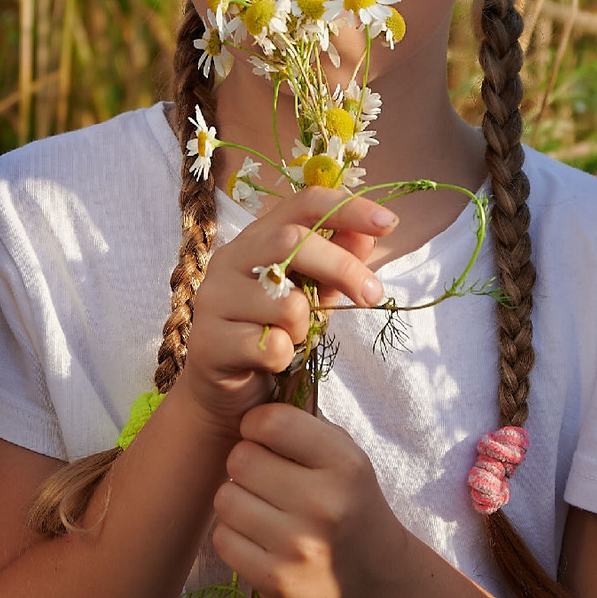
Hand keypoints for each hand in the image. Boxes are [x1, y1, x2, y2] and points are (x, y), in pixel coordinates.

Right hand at [177, 187, 393, 430]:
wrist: (226, 393)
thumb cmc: (272, 334)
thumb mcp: (312, 295)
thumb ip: (335, 265)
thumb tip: (367, 236)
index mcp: (257, 239)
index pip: (302, 204)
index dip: (348, 207)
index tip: (388, 223)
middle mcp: (230, 260)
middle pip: (292, 242)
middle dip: (342, 268)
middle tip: (373, 295)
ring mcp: (214, 299)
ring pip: (286, 303)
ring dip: (305, 328)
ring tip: (290, 339)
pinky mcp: (209, 341)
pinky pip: (270, 346)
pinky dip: (284, 358)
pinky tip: (269, 363)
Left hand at [210, 400, 413, 597]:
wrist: (375, 575)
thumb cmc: (349, 500)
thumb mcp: (344, 455)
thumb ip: (303, 422)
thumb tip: (257, 382)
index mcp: (344, 464)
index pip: (271, 422)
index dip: (257, 425)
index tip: (265, 436)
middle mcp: (324, 505)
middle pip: (241, 459)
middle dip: (246, 463)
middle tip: (264, 477)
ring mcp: (299, 548)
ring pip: (225, 499)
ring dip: (237, 499)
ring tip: (263, 507)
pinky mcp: (276, 581)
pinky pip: (223, 539)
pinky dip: (234, 535)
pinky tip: (260, 537)